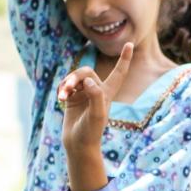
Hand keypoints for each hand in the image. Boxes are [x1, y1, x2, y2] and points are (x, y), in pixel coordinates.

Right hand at [60, 42, 132, 190]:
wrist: (77, 145)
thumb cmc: (90, 133)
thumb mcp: (96, 116)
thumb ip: (96, 96)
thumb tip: (89, 80)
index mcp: (108, 94)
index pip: (118, 73)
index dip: (124, 59)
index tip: (130, 44)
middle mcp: (97, 91)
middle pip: (86, 72)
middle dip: (75, 77)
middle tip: (67, 88)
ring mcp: (84, 94)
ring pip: (74, 78)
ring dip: (66, 84)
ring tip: (61, 96)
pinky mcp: (72, 98)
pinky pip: (65, 85)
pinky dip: (62, 88)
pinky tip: (60, 97)